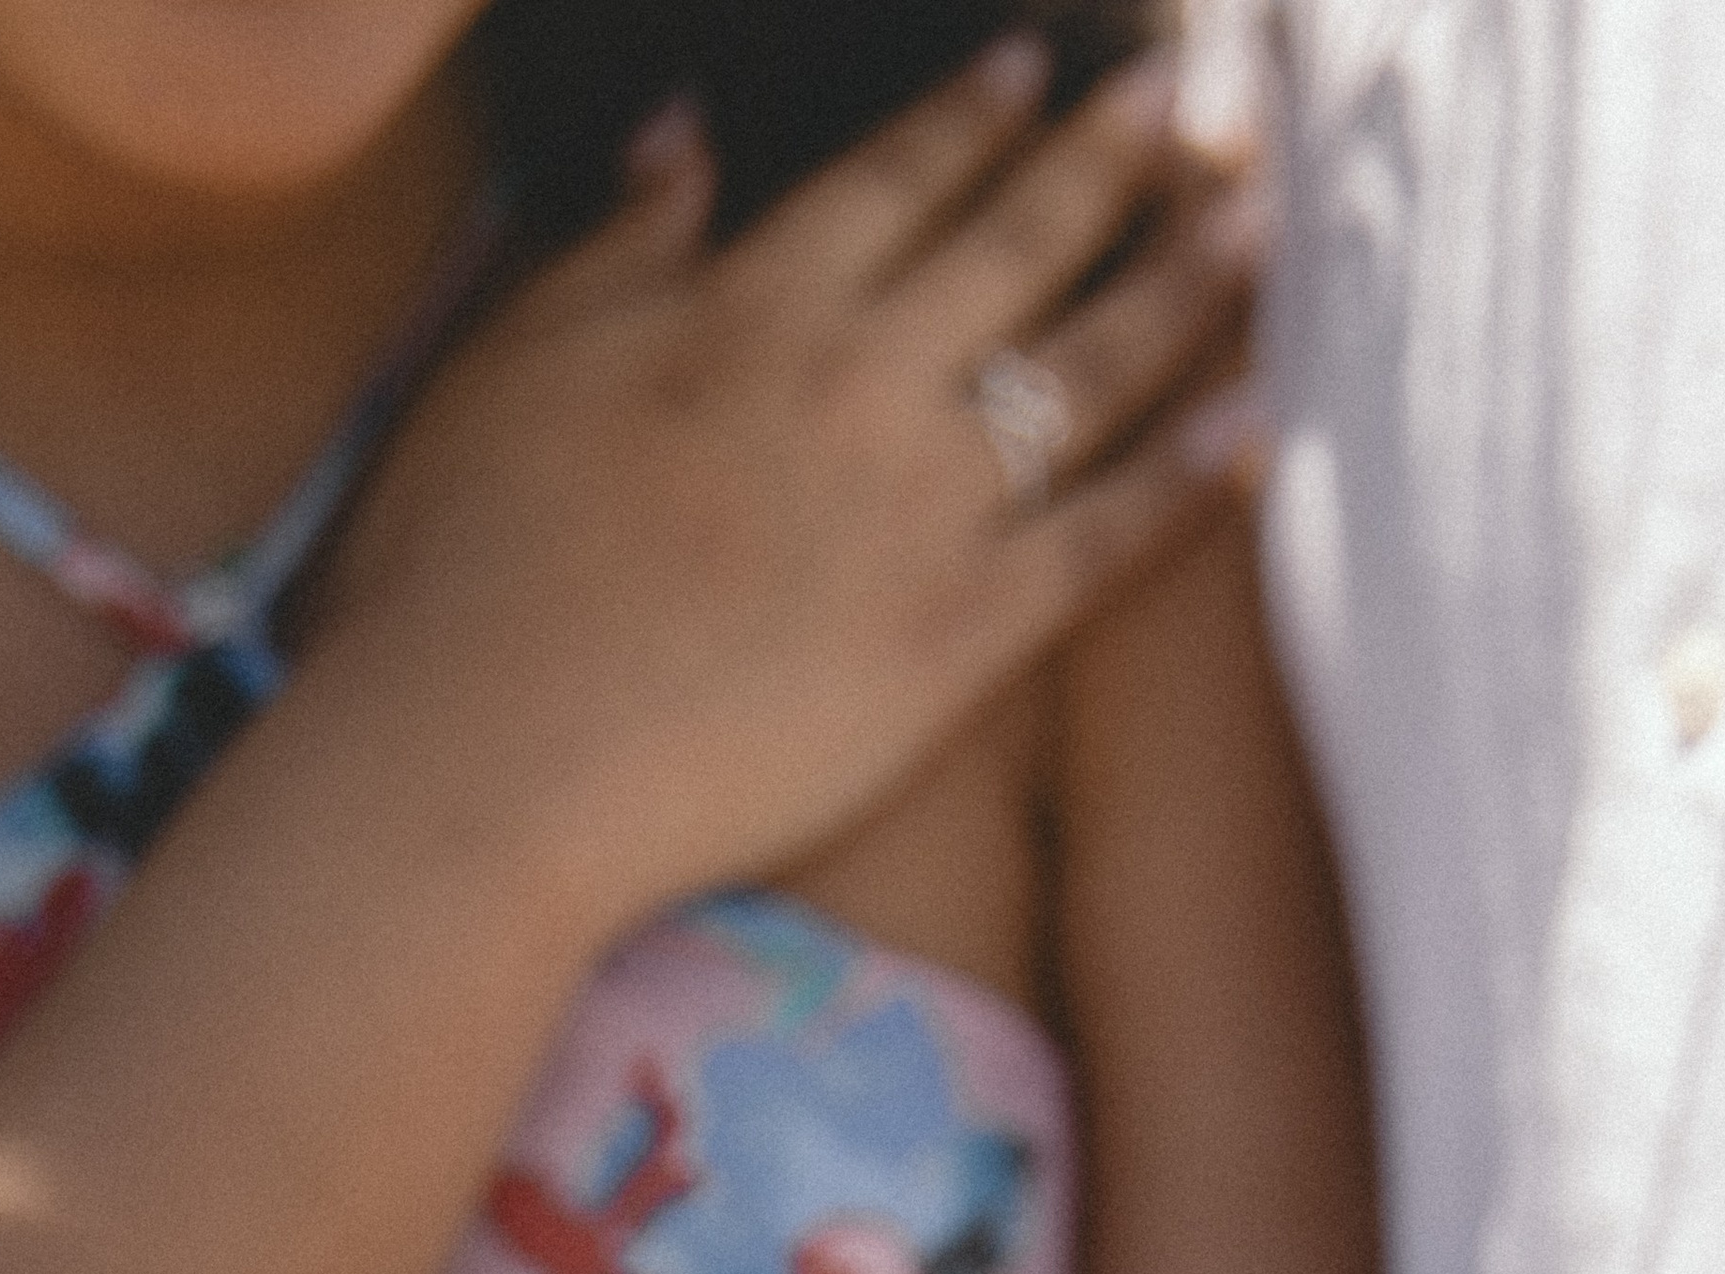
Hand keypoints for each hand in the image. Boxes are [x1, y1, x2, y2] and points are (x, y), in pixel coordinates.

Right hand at [316, 39, 1264, 932]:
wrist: (484, 754)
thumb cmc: (461, 569)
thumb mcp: (511, 360)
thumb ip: (618, 244)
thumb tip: (683, 139)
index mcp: (749, 304)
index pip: (893, 179)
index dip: (976, 115)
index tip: (1043, 65)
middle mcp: (856, 379)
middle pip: (1020, 243)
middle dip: (1120, 161)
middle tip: (1203, 103)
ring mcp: (917, 510)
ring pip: (1088, 370)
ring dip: (1188, 287)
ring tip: (1263, 226)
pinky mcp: (952, 642)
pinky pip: (1100, 545)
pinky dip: (1187, 482)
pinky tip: (1257, 426)